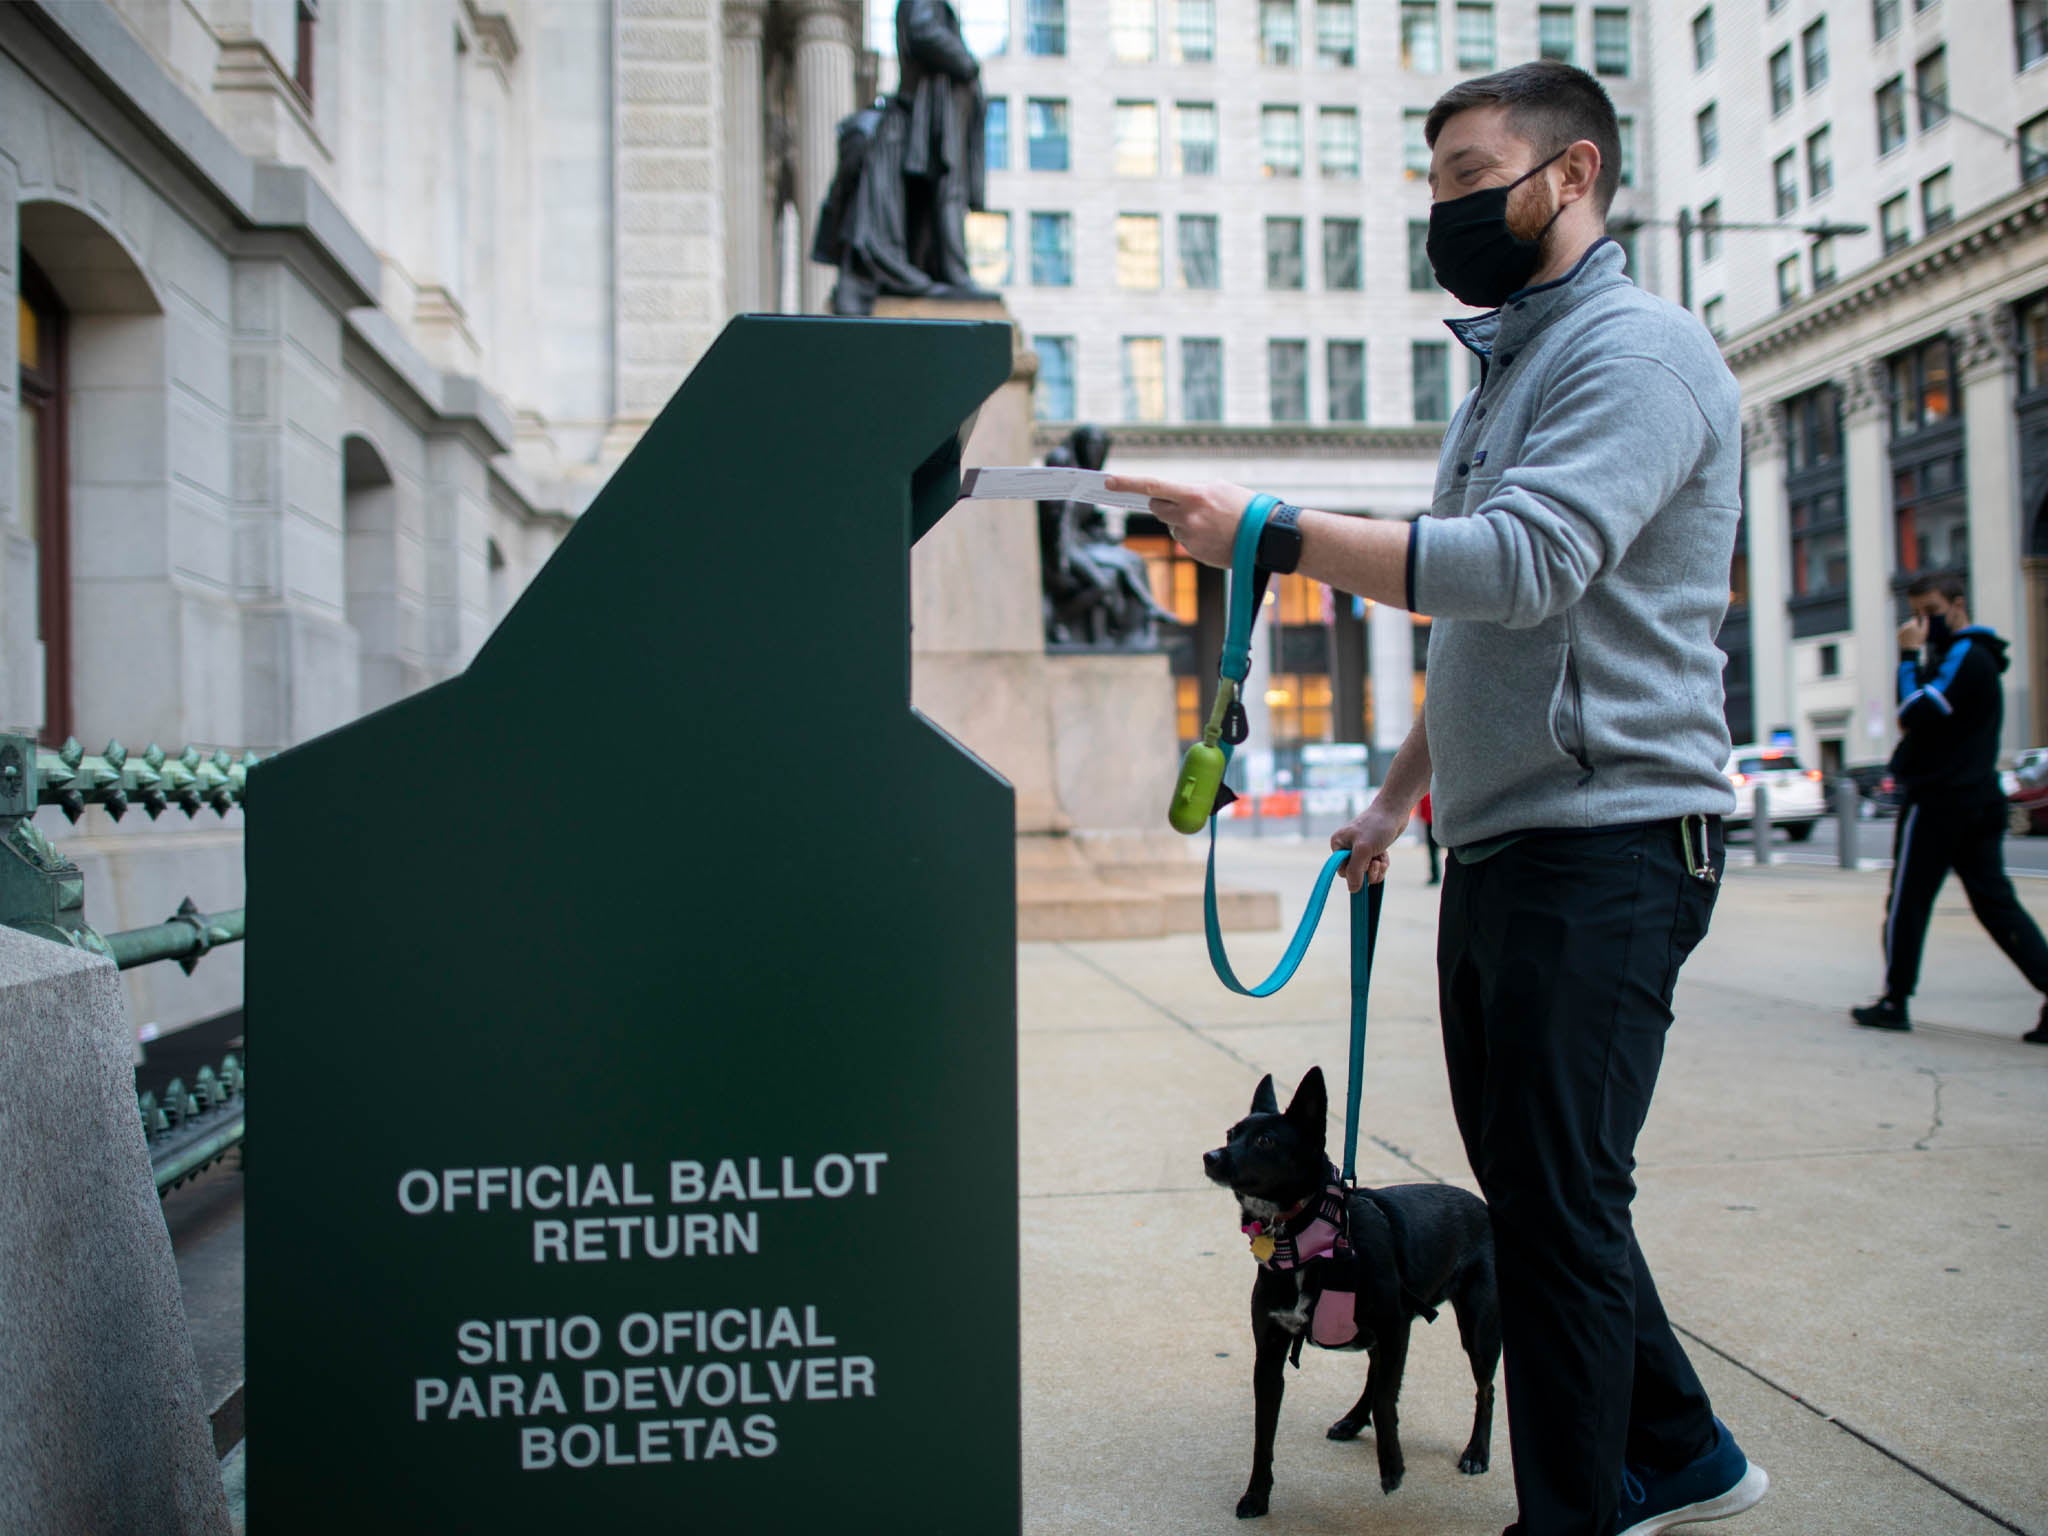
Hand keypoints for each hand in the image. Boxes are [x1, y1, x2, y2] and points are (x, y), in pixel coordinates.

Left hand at [1103, 476, 1254, 568]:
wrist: (1266, 536)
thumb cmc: (1244, 507)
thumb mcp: (1219, 489)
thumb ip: (1192, 492)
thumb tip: (1171, 497)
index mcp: (1194, 495)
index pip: (1152, 486)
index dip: (1127, 483)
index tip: (1107, 481)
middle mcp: (1188, 516)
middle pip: (1157, 508)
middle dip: (1163, 504)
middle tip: (1182, 503)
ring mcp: (1190, 537)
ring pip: (1172, 526)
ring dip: (1182, 522)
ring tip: (1211, 522)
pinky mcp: (1195, 552)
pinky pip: (1184, 541)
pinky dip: (1194, 537)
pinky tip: (1215, 535)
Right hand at [1331, 803, 1403, 892]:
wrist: (1395, 811)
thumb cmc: (1377, 827)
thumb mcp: (1364, 850)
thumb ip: (1355, 871)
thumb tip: (1352, 890)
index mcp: (1338, 845)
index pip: (1343, 871)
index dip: (1356, 873)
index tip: (1368, 865)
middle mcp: (1346, 847)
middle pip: (1356, 873)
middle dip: (1369, 871)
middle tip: (1376, 862)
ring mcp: (1360, 849)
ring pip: (1367, 872)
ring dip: (1378, 869)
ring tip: (1382, 857)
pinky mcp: (1372, 850)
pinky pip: (1375, 866)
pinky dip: (1382, 863)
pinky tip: (1385, 855)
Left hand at [1898, 616, 1927, 650]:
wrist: (1911, 649)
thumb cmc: (1920, 640)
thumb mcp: (1924, 631)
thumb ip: (1925, 622)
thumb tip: (1925, 615)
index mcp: (1911, 624)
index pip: (1914, 619)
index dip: (1917, 624)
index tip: (1918, 629)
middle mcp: (1905, 626)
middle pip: (1909, 623)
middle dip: (1912, 627)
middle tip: (1915, 634)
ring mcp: (1900, 630)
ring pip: (1905, 628)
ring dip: (1908, 630)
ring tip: (1911, 637)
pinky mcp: (1897, 634)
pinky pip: (1901, 632)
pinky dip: (1904, 634)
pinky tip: (1907, 639)